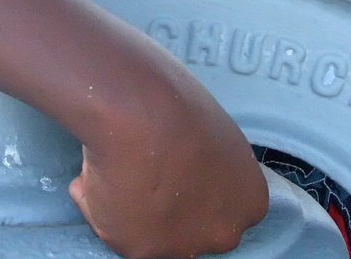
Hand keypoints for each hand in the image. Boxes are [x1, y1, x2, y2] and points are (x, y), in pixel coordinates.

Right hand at [67, 85, 267, 257]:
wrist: (137, 112)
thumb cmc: (177, 105)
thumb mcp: (214, 134)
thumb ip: (208, 165)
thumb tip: (180, 163)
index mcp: (250, 201)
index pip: (226, 207)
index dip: (197, 189)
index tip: (177, 170)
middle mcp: (225, 232)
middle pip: (198, 228)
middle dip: (173, 207)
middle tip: (146, 173)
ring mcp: (186, 247)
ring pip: (156, 234)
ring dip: (136, 208)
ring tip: (117, 169)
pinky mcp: (143, 253)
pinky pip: (118, 230)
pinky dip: (103, 204)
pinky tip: (100, 176)